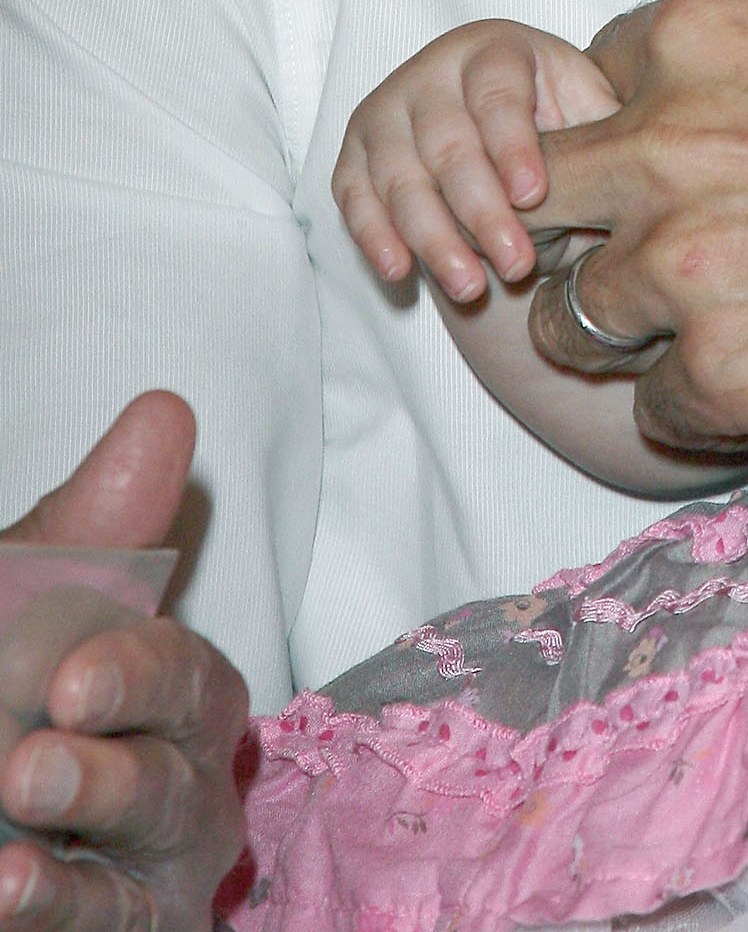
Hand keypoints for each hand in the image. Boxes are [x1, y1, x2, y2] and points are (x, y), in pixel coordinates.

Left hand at [0, 397, 249, 931]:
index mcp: (177, 693)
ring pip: (140, 869)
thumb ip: (94, 529)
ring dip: (71, 861)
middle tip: (28, 766)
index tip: (70, 681)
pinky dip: (58, 909)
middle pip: (175, 777)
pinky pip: (108, 927)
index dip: (139, 675)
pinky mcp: (132, 928)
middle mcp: (187, 784)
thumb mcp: (26, 606)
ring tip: (6, 840)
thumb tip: (165, 411)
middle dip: (106, 773)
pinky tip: (6, 891)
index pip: (186, 676)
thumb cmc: (10, 682)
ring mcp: (155, 875)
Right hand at [333, 22, 617, 298]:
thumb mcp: (593, 117)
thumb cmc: (562, 128)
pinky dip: (373, 235)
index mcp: (496, 49)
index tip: (534, 194)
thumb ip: (607, 136)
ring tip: (471, 288)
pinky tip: (400, 271)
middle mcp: (432, 70)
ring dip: (433, 237)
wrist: (504, 144)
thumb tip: (631, 169)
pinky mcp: (355, 154)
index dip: (512, 144)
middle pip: (447, 142)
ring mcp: (387, 111)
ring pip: (400, 176)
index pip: (496, 92)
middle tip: (518, 264)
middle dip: (481, 210)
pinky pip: (354, 196)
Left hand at [525, 0, 747, 451]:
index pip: (592, 73)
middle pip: (536, 195)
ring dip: (630, 330)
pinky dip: (699, 406)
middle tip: (650, 253)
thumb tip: (738, 62)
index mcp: (706, 38)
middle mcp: (670, 144)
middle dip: (578, 226)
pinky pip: (652, 407)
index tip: (675, 156)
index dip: (633, 119)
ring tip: (713, 328)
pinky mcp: (726, 374)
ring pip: (572, 317)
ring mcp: (688, 265)